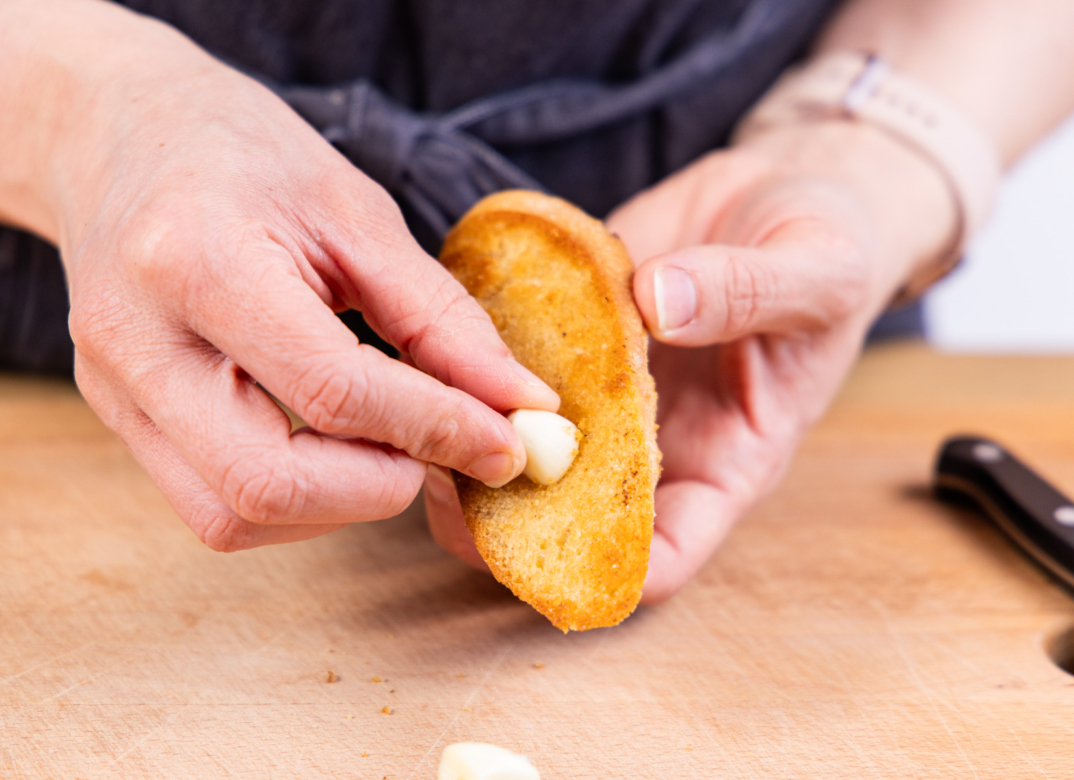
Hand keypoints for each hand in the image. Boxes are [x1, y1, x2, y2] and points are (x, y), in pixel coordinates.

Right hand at [54, 37, 558, 550]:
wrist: (118, 136)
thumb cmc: (245, 159)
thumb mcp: (356, 213)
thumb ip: (440, 318)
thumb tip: (520, 404)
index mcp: (199, 262)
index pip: (334, 389)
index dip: (438, 428)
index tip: (508, 442)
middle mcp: (138, 342)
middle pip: (265, 484)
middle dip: (379, 489)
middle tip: (438, 452)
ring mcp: (114, 390)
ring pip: (230, 516)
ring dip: (336, 507)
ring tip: (385, 446)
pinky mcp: (117, 418)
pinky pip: (210, 504)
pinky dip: (294, 503)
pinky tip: (331, 449)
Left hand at [425, 120, 954, 599]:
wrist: (781, 191)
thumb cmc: (827, 249)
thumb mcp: (818, 270)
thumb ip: (747, 291)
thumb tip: (660, 303)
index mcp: (726, 460)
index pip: (668, 555)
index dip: (612, 573)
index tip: (552, 553)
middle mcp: (654, 439)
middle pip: (574, 517)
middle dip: (510, 515)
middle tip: (456, 478)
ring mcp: (606, 389)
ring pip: (529, 444)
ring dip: (476, 439)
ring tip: (431, 408)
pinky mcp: (573, 333)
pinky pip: (516, 360)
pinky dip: (478, 357)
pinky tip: (444, 334)